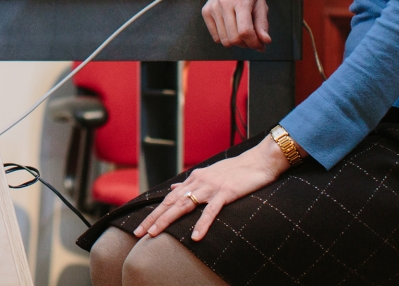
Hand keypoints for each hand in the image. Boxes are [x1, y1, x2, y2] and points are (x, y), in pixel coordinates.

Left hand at [133, 137, 289, 241]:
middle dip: (154, 218)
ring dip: (168, 220)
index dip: (154, 213)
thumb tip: (173, 189)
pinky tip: (195, 237)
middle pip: (171, 203)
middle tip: (139, 232)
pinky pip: (211, 211)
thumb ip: (190, 183)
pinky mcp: (226, 193)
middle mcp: (198, 182)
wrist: (259, 161)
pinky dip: (202, 224)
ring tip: (154, 234)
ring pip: (184, 205)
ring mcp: (211, 187)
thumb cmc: (236, 170)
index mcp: (194, 179)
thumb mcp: (208, 174)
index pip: (169, 199)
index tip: (142, 226)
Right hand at [201, 0, 276, 49]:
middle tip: (254, 40)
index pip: (245, 31)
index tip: (261, 44)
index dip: (254, 43)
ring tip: (243, 34)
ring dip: (236, 42)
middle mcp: (224, 3)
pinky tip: (232, 29)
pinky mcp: (206, 11)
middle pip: (234, 38)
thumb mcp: (262, 3)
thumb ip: (263, 24)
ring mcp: (213, 7)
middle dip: (246, 44)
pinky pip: (215, 36)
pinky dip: (225, 38)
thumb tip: (264, 42)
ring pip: (224, 40)